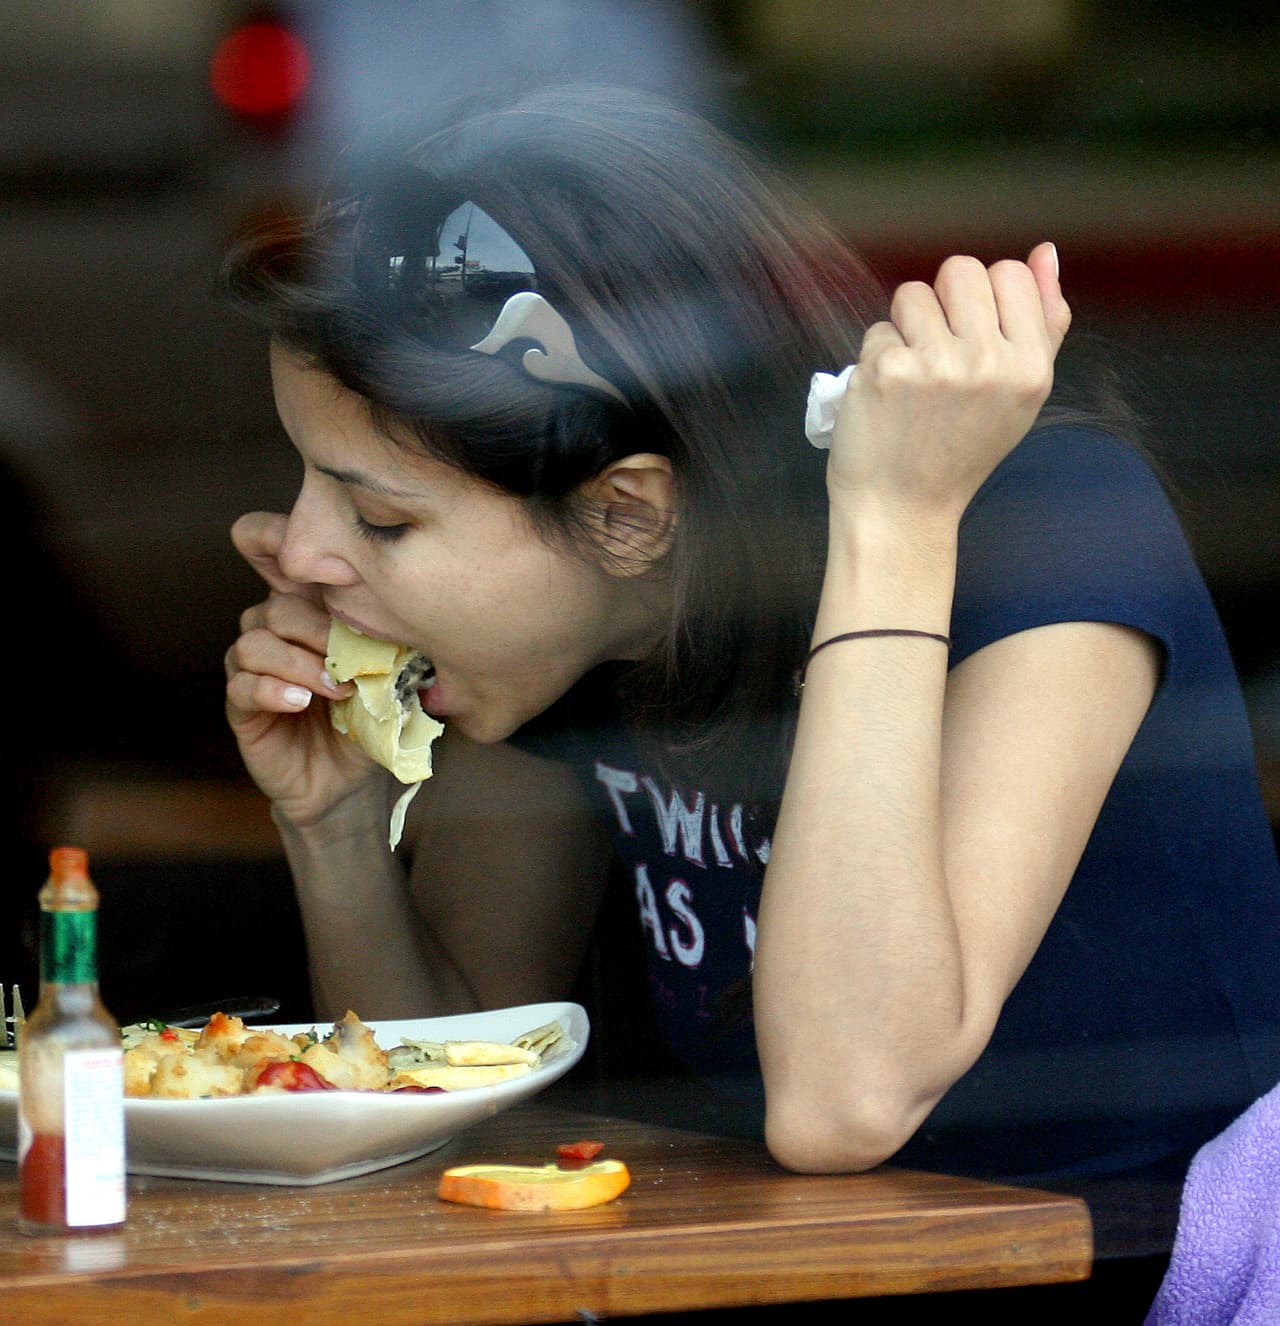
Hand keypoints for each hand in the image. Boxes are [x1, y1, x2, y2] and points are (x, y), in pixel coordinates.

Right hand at [225, 512, 379, 823]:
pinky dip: (274, 690)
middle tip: (353, 657)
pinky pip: (242, 685)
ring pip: (255, 643)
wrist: (351, 777)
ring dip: (300, 663)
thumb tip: (407, 607)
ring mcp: (253, 667)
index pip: (266, 549)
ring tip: (336, 687)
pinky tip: (302, 702)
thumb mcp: (387, 666)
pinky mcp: (242, 707)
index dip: (273, 537)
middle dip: (317, 629)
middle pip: (276, 606)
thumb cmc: (371, 711)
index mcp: (306, 606)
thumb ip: (386, 632)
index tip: (318, 557)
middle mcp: (273, 629)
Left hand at [828, 242, 1069, 522]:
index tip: (971, 341)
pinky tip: (887, 397)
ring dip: (905, 328)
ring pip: (913, 294)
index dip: (982, 300)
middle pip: (961, 270)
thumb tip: (1045, 252)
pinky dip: (877, 357)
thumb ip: (1042, 323)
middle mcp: (988, 363)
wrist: (903, 509)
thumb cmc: (958, 451)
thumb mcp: (1019, 395)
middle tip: (936, 355)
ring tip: (912, 377)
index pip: (1010, 273)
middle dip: (942, 303)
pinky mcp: (887, 371)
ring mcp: (936, 366)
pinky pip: (878, 329)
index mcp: (1030, 367)